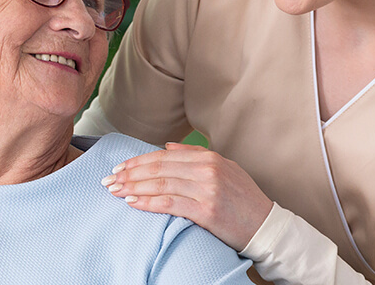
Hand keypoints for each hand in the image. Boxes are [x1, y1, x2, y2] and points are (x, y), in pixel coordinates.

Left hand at [102, 142, 272, 248]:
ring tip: (115, 191)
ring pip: (160, 184)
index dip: (138, 161)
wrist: (265, 226)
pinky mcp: (206, 211)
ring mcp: (207, 189)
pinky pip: (169, 203)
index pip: (163, 156)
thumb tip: (166, 148)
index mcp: (209, 157)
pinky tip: (133, 202)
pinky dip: (148, 202)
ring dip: (133, 187)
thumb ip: (195, 156)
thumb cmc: (243, 200)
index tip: (119, 167)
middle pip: (158, 168)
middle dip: (130, 173)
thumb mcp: (224, 169)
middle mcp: (207, 170)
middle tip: (109, 180)